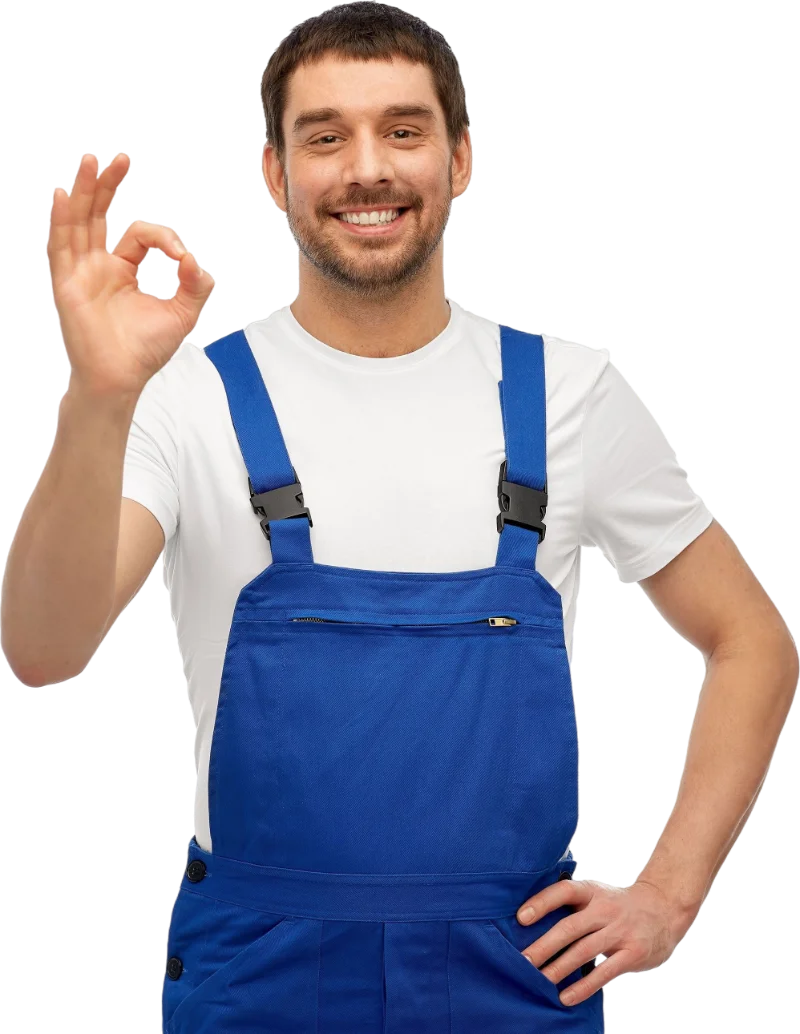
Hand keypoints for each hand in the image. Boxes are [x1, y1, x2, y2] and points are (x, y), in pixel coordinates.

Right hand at [47, 151, 215, 398]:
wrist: (121, 379)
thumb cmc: (144, 351)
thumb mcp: (181, 314)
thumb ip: (194, 286)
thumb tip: (198, 261)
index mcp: (122, 269)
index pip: (139, 234)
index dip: (164, 237)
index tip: (181, 255)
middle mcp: (98, 265)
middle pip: (99, 215)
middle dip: (108, 185)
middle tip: (120, 156)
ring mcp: (80, 273)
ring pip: (80, 223)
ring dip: (84, 191)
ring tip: (89, 159)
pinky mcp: (67, 285)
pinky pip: (61, 247)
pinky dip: (61, 221)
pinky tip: (61, 196)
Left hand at [515, 876, 697, 1005]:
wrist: (663, 909)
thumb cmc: (618, 905)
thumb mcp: (597, 895)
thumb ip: (573, 906)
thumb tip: (531, 922)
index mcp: (592, 892)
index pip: (564, 892)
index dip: (542, 903)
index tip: (521, 918)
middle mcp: (605, 909)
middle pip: (570, 927)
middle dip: (544, 945)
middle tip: (524, 960)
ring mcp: (619, 932)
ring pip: (584, 951)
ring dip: (560, 967)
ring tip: (540, 980)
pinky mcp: (631, 953)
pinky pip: (604, 972)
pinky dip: (584, 986)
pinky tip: (566, 996)